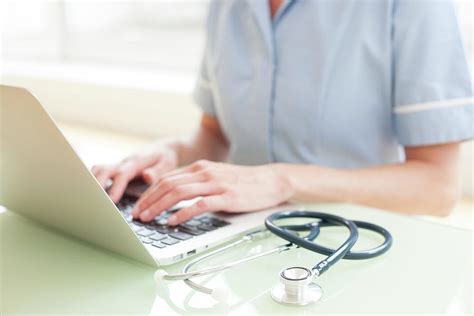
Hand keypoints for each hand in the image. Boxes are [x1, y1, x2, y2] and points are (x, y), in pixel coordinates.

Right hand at [91, 143, 178, 202]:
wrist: (163, 149)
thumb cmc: (166, 158)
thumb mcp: (167, 164)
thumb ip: (158, 171)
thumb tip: (147, 176)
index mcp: (136, 162)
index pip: (122, 174)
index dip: (116, 187)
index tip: (112, 201)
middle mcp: (124, 163)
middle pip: (103, 170)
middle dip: (96, 185)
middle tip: (93, 202)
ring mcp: (118, 166)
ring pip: (98, 170)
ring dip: (91, 182)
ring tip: (87, 200)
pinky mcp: (116, 171)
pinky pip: (100, 174)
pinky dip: (92, 183)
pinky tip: (90, 197)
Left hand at [132, 160, 293, 224]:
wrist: (270, 180)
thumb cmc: (243, 181)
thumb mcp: (216, 176)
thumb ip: (197, 182)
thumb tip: (174, 194)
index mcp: (200, 167)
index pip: (167, 178)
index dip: (149, 192)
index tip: (139, 205)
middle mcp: (205, 172)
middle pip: (168, 184)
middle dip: (148, 200)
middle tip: (137, 214)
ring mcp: (216, 184)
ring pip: (179, 192)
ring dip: (159, 206)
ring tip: (149, 218)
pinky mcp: (226, 197)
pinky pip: (199, 204)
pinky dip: (183, 213)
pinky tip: (173, 221)